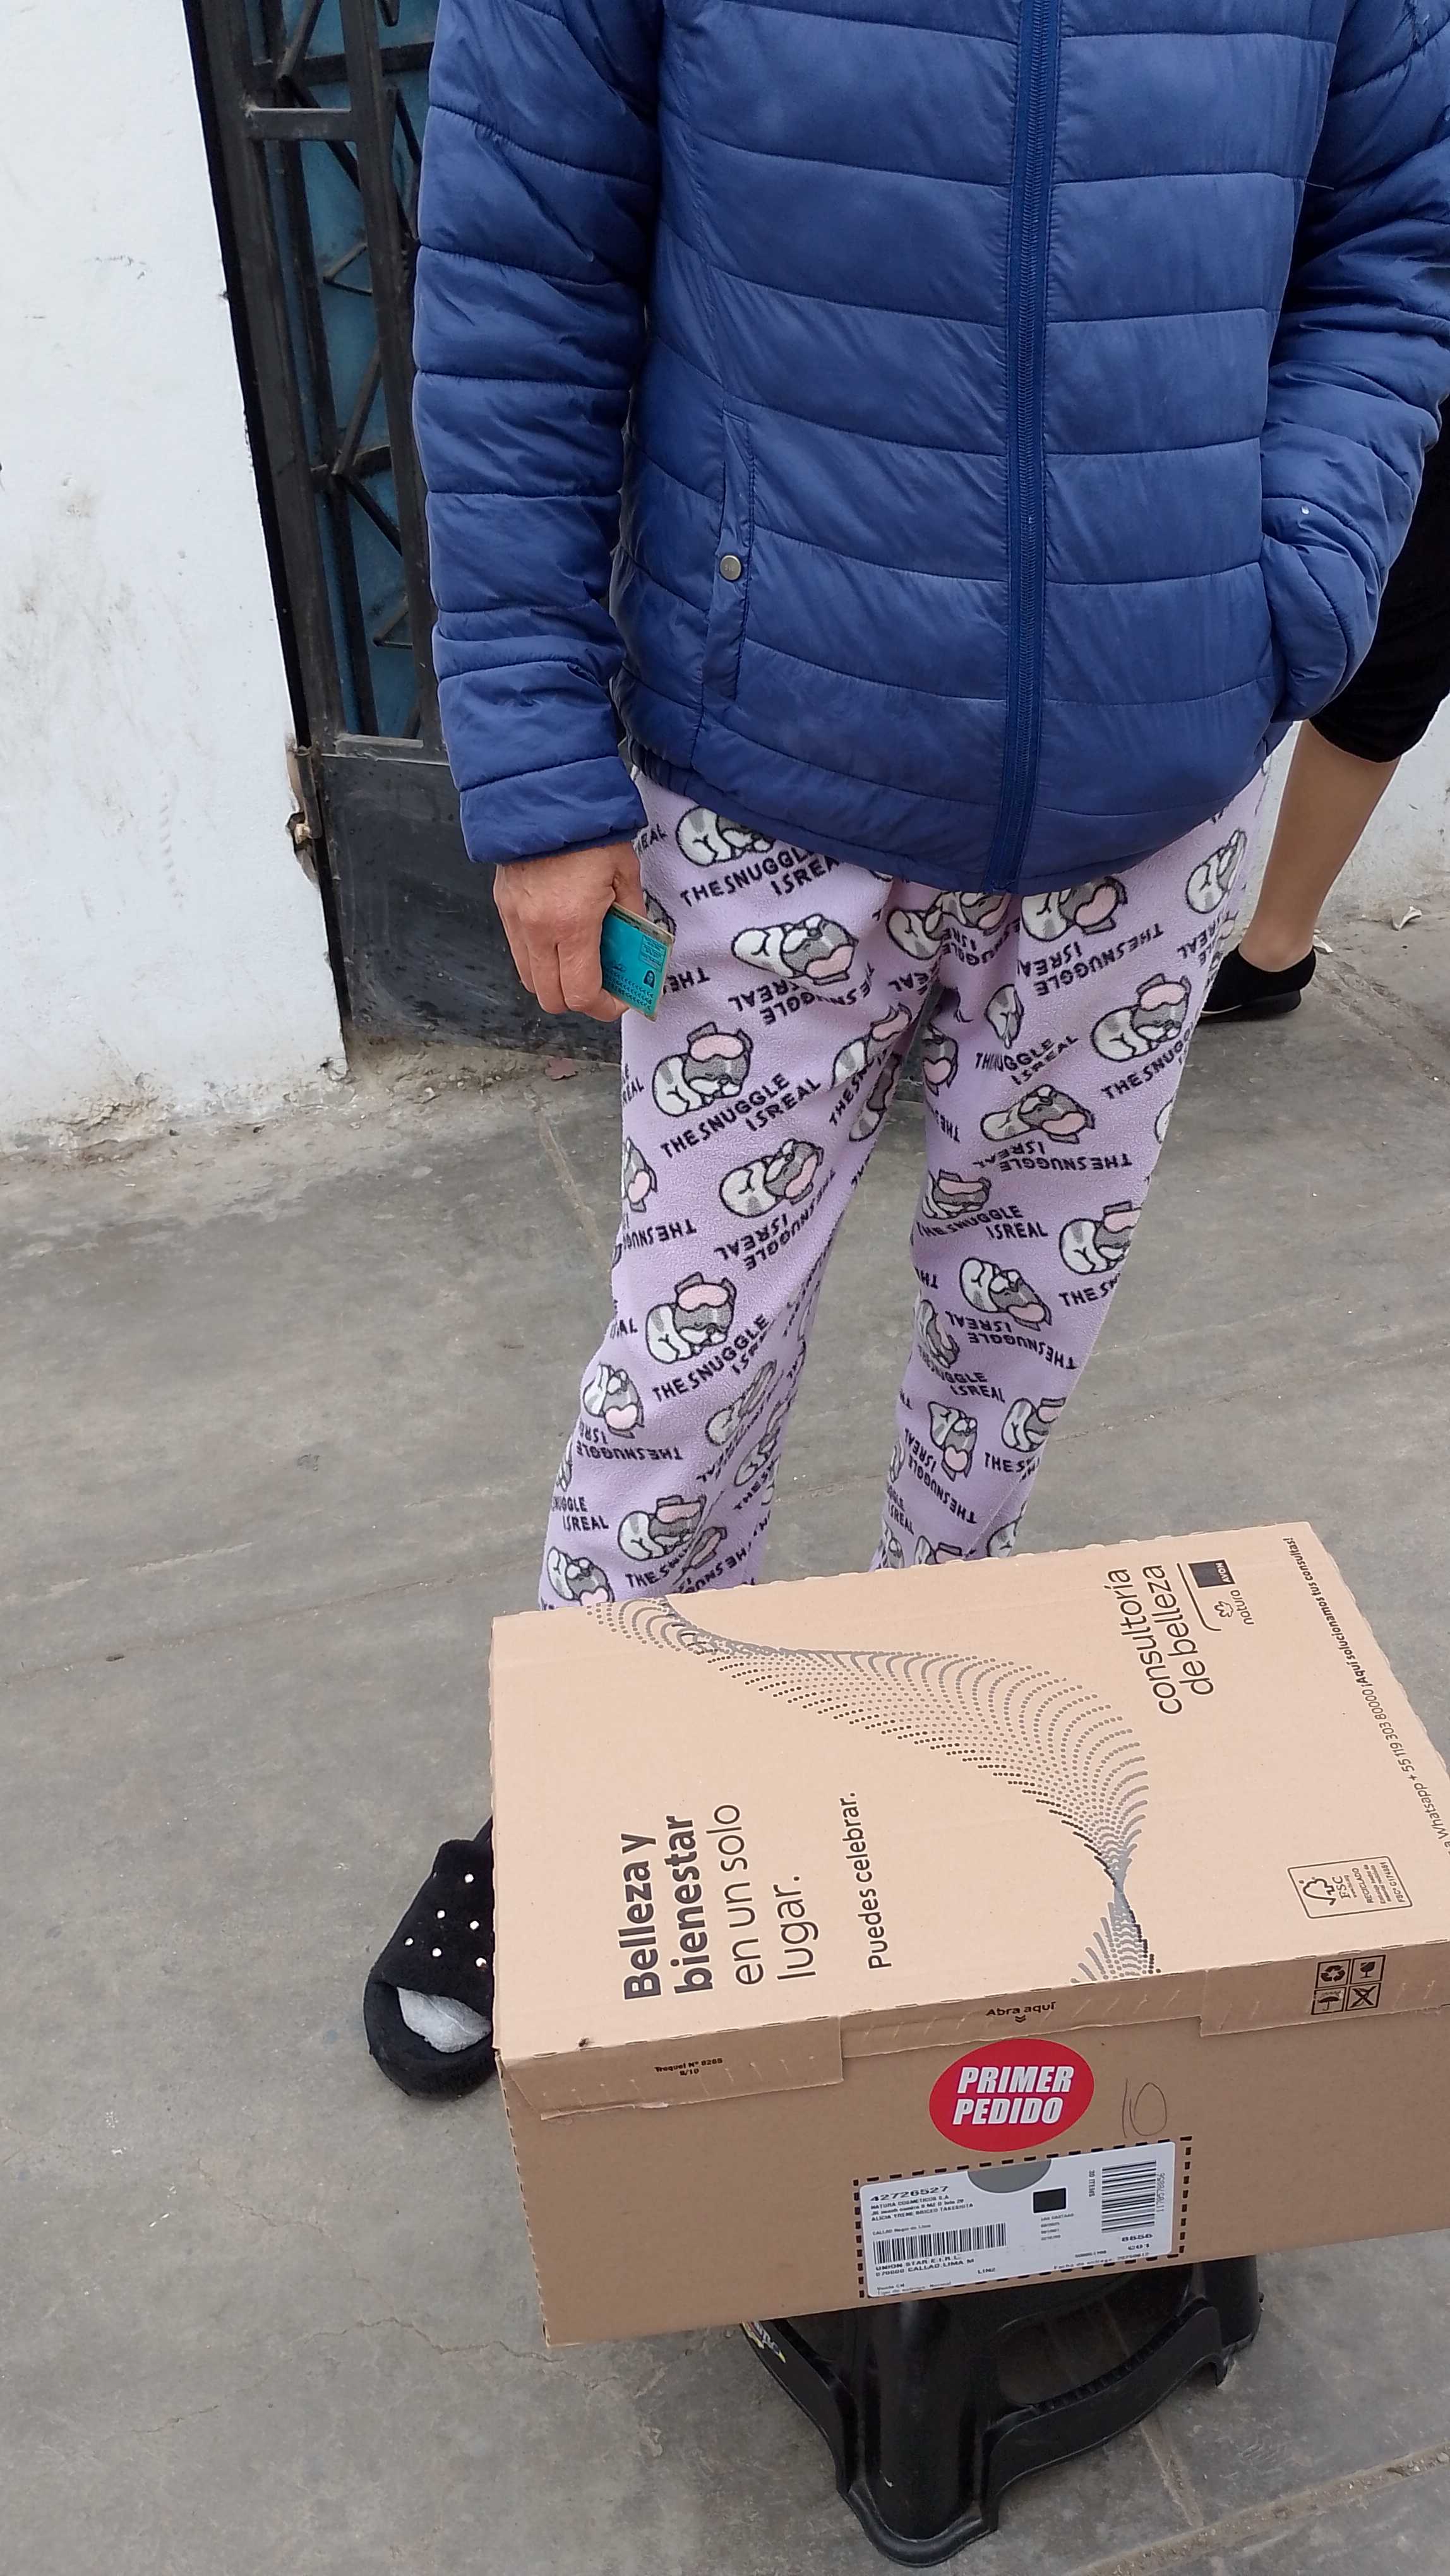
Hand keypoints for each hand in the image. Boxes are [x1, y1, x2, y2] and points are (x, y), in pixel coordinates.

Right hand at [493, 839, 644, 1020]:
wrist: (544, 793)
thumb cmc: (589, 831)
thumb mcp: (625, 874)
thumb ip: (632, 916)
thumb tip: (636, 947)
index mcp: (572, 924)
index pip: (581, 993)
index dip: (604, 1006)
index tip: (620, 998)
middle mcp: (537, 930)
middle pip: (551, 998)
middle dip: (579, 1000)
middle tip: (602, 985)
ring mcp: (514, 920)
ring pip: (529, 978)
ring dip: (555, 981)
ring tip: (580, 961)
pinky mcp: (502, 906)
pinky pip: (519, 950)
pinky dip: (539, 957)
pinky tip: (560, 937)